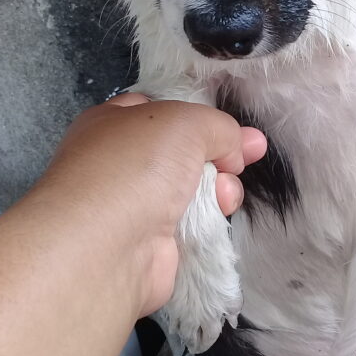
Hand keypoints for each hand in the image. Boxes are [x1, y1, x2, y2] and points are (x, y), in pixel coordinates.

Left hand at [30, 94, 266, 316]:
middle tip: (249, 155)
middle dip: (219, 153)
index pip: (159, 112)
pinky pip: (193, 225)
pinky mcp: (153, 244)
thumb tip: (235, 151)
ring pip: (193, 189)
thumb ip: (219, 126)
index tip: (231, 127)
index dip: (197, 116)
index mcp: (111, 125)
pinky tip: (219, 215)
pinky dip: (211, 220)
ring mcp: (135, 206)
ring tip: (225, 192)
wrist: (106, 244)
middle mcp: (120, 164)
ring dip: (220, 187)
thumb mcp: (185, 121)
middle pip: (183, 152)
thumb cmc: (136, 166)